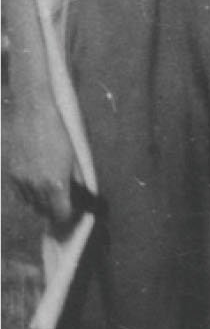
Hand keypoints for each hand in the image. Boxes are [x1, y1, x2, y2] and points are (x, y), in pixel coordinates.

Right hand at [7, 93, 75, 225]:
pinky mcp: (10, 173)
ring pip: (30, 203)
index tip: (72, 211)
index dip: (67, 215)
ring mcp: (21, 180)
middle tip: (62, 204)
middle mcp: (36, 186)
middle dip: (54, 209)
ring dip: (40, 202)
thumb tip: (80, 194)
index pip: (60, 213)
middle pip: (44, 211)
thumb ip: (75, 180)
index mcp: (55, 184)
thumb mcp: (73, 157)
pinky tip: (35, 184)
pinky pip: (19, 192)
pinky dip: (27, 192)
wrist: (33, 113)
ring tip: (49, 194)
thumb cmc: (58, 132)